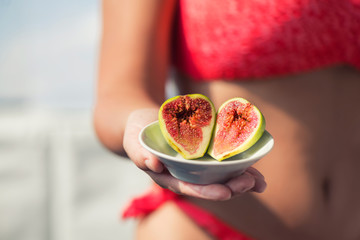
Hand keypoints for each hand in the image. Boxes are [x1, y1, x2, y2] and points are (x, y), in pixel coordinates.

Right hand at [123, 108, 266, 200]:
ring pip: (220, 176)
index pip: (189, 187)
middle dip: (231, 187)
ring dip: (240, 180)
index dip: (207, 191)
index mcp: (168, 177)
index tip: (226, 192)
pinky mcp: (203, 154)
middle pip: (210, 185)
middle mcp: (184, 174)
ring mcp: (195, 166)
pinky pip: (222, 161)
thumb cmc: (137, 132)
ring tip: (261, 182)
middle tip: (251, 183)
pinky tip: (255, 167)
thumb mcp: (133, 140)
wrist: (145, 122)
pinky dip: (238, 164)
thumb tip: (153, 165)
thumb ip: (139, 153)